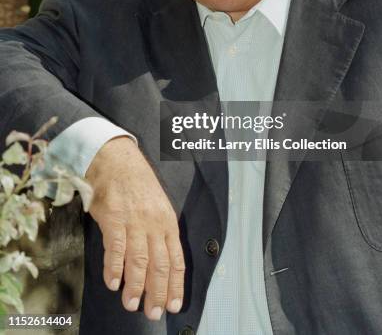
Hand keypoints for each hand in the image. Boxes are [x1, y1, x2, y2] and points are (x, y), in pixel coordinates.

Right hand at [85, 136, 184, 320]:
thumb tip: (157, 261)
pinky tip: (113, 283)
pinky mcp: (114, 218)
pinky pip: (116, 248)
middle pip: (160, 265)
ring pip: (139, 261)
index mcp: (167, 221)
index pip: (176, 260)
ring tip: (132, 304)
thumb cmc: (136, 182)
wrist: (116, 158)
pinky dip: (115, 268)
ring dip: (136, 286)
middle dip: (157, 293)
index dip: (175, 285)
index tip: (174, 305)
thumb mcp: (157, 205)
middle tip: (153, 313)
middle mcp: (154, 223)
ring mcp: (134, 221)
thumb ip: (159, 231)